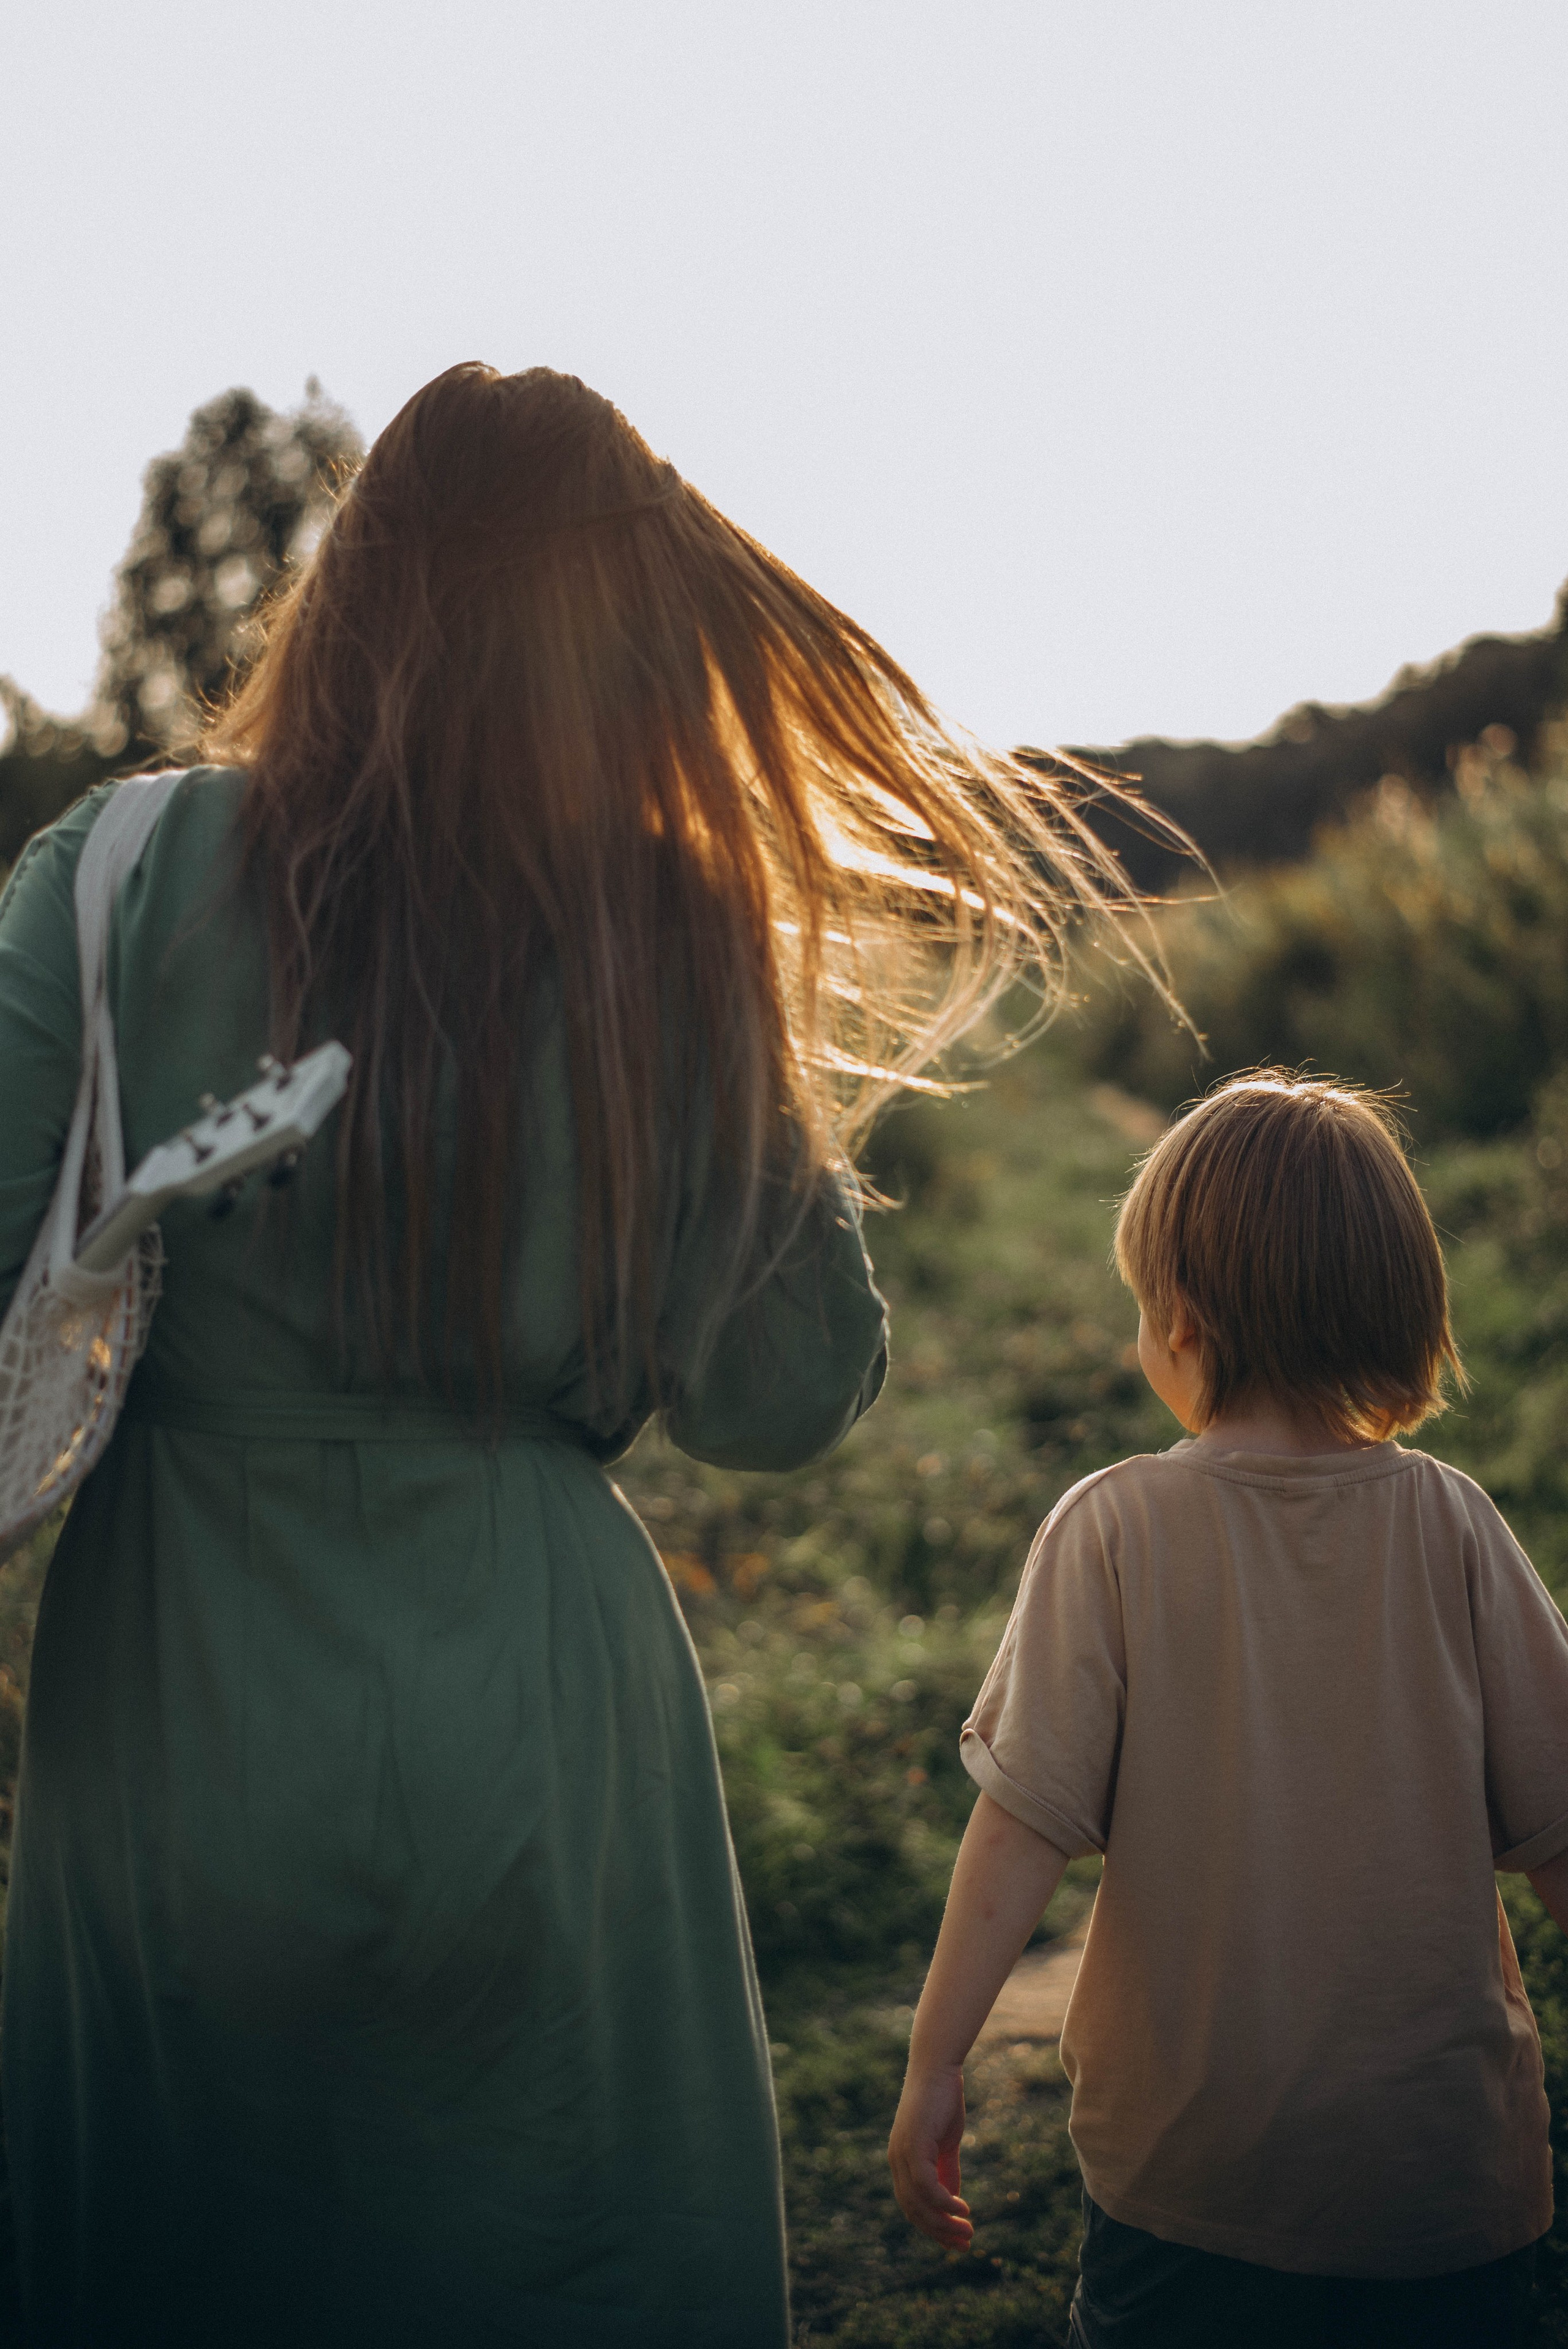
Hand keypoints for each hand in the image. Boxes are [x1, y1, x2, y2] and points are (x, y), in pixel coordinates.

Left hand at [888, 2061, 972, 2248]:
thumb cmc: (942, 2100)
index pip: (912, 2206)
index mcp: (901, 2160)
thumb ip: (947, 2170)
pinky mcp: (913, 2145)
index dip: (933, 2226)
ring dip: (944, 2223)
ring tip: (967, 2232)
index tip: (956, 2241)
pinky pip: (926, 2186)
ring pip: (918, 2203)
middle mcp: (896, 2160)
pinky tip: (962, 2208)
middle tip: (964, 2244)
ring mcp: (902, 2153)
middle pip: (913, 2211)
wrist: (938, 2067)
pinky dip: (944, 2202)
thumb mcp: (946, 2143)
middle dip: (939, 2232)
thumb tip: (953, 2201)